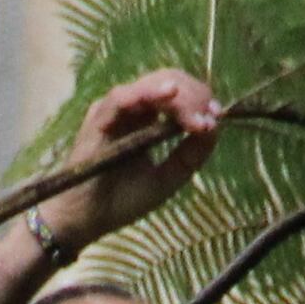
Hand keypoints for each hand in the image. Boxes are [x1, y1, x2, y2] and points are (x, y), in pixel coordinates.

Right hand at [46, 68, 226, 249]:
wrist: (87, 222)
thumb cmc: (122, 201)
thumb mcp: (169, 177)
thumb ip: (192, 153)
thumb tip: (216, 123)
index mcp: (148, 119)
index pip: (179, 94)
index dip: (200, 100)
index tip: (215, 118)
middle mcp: (132, 110)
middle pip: (169, 81)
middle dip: (193, 96)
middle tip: (206, 119)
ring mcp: (114, 111)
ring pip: (151, 84)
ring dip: (178, 96)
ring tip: (192, 116)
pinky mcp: (99, 118)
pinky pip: (122, 97)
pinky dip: (146, 94)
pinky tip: (167, 96)